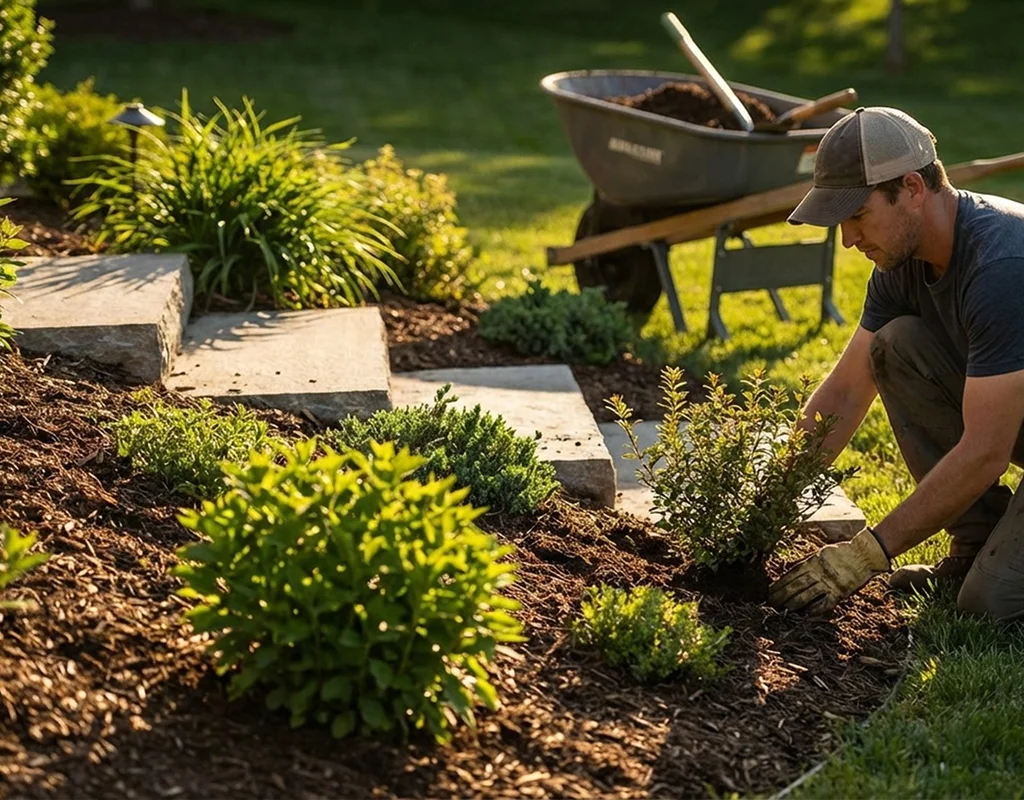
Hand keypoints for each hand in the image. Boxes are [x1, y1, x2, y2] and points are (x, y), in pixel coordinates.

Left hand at [768, 528, 889, 613]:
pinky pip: (825, 604)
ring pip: (807, 596)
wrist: (864, 554)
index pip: (791, 574)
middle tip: (770, 602)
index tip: (770, 590)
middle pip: (795, 586)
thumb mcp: (821, 552)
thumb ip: (808, 562)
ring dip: (794, 604)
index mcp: (813, 562)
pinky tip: (805, 615)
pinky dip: (815, 610)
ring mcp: (829, 583)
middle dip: (782, 595)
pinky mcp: (840, 592)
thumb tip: (792, 569)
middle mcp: (818, 573)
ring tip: (783, 610)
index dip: (780, 583)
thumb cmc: (842, 552)